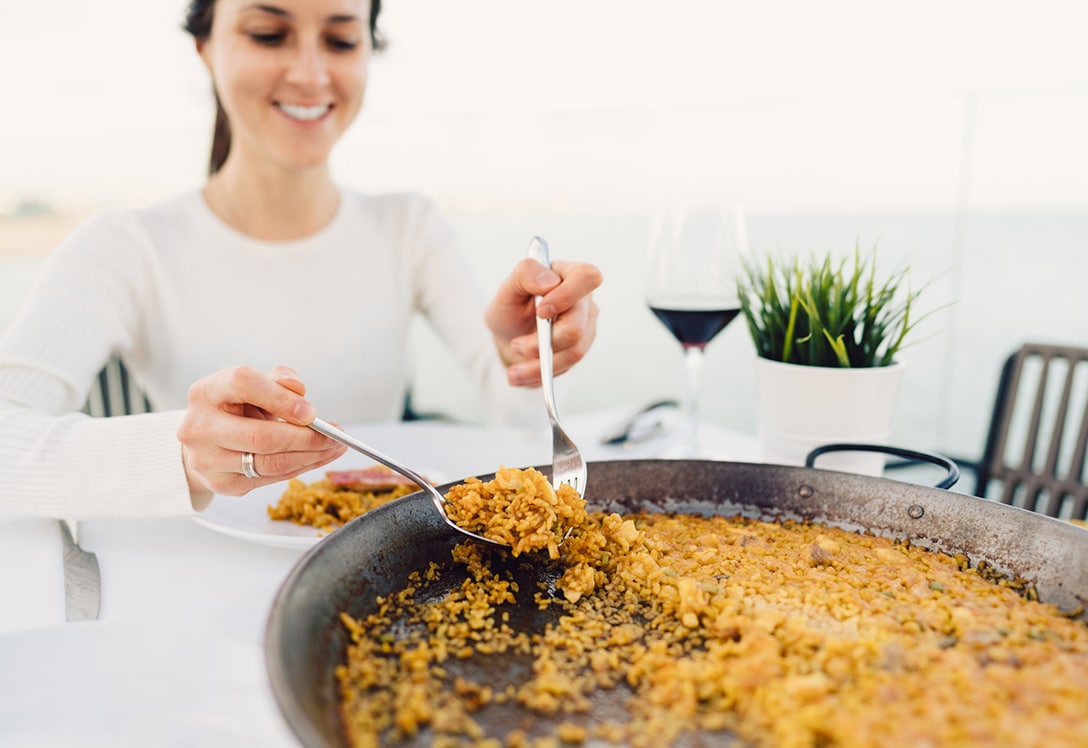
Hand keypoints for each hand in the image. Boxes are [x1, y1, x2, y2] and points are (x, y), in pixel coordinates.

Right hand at [176, 365, 345, 503]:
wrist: (205, 441)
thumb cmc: (233, 408)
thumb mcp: (253, 385)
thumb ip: (278, 381)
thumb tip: (299, 391)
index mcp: (207, 392)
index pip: (244, 384)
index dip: (281, 398)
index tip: (312, 411)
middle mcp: (200, 427)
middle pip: (262, 436)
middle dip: (307, 438)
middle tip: (335, 435)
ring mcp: (208, 460)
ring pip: (270, 463)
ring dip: (311, 456)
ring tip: (334, 447)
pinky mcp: (222, 484)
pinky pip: (271, 478)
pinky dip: (301, 467)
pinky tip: (319, 457)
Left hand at [485, 258, 602, 386]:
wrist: (509, 337)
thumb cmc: (510, 308)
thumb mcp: (506, 290)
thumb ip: (524, 275)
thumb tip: (548, 281)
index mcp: (567, 275)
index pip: (586, 277)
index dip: (567, 296)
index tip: (541, 312)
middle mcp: (582, 300)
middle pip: (577, 326)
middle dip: (542, 343)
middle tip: (516, 346)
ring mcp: (585, 325)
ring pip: (573, 352)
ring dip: (539, 365)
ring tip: (514, 370)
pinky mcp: (581, 347)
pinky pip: (568, 366)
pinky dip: (541, 373)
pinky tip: (522, 374)